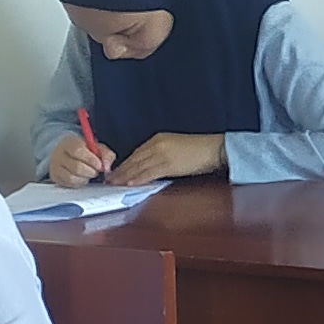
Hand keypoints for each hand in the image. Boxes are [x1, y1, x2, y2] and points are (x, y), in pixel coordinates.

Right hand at [48, 133, 112, 183]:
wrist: (68, 155)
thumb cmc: (85, 151)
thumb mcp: (97, 148)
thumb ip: (106, 154)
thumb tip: (106, 166)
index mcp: (70, 142)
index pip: (78, 150)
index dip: (91, 160)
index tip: (100, 165)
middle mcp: (59, 154)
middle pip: (76, 167)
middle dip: (91, 171)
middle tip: (96, 171)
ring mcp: (55, 166)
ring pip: (72, 177)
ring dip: (85, 178)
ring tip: (89, 174)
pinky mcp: (55, 177)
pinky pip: (69, 184)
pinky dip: (79, 183)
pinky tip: (83, 178)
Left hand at [109, 130, 228, 183]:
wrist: (214, 149)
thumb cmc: (199, 150)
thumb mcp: (175, 148)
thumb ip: (161, 154)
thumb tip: (149, 167)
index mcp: (158, 139)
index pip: (136, 153)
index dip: (124, 164)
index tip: (115, 172)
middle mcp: (157, 145)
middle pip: (134, 160)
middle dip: (120, 170)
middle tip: (109, 180)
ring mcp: (162, 154)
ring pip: (138, 166)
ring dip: (125, 176)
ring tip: (115, 183)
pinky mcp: (169, 164)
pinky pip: (149, 172)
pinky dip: (138, 178)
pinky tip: (130, 183)